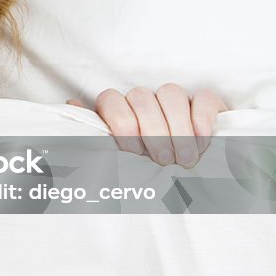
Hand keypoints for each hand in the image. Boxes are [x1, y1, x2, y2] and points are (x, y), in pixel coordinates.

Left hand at [66, 83, 228, 167]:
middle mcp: (144, 101)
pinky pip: (203, 98)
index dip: (121, 123)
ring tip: (185, 158)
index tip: (132, 152)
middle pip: (142, 97)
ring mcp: (174, 100)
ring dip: (178, 128)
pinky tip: (201, 141)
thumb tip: (71, 107)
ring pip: (171, 94)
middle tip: (163, 160)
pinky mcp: (204, 103)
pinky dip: (201, 118)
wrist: (185, 182)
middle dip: (152, 130)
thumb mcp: (115, 160)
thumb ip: (94, 136)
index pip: (111, 99)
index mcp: (118, 111)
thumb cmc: (142, 172)